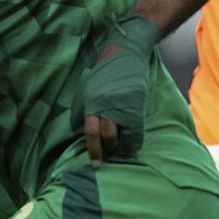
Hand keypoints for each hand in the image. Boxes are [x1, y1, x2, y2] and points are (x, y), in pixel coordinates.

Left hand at [82, 12, 160, 167]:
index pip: (90, 132)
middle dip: (106, 151)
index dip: (94, 151)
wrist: (123, 53)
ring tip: (119, 154)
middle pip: (106, 136)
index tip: (95, 165)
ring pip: (121, 135)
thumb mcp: (87, 89)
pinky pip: (136, 130)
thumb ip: (85, 108)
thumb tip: (82, 130)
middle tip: (107, 160)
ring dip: (120, 148)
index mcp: (91, 102)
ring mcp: (123, 106)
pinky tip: (133, 147)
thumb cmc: (103, 72)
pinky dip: (134, 141)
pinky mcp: (137, 105)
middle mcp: (106, 106)